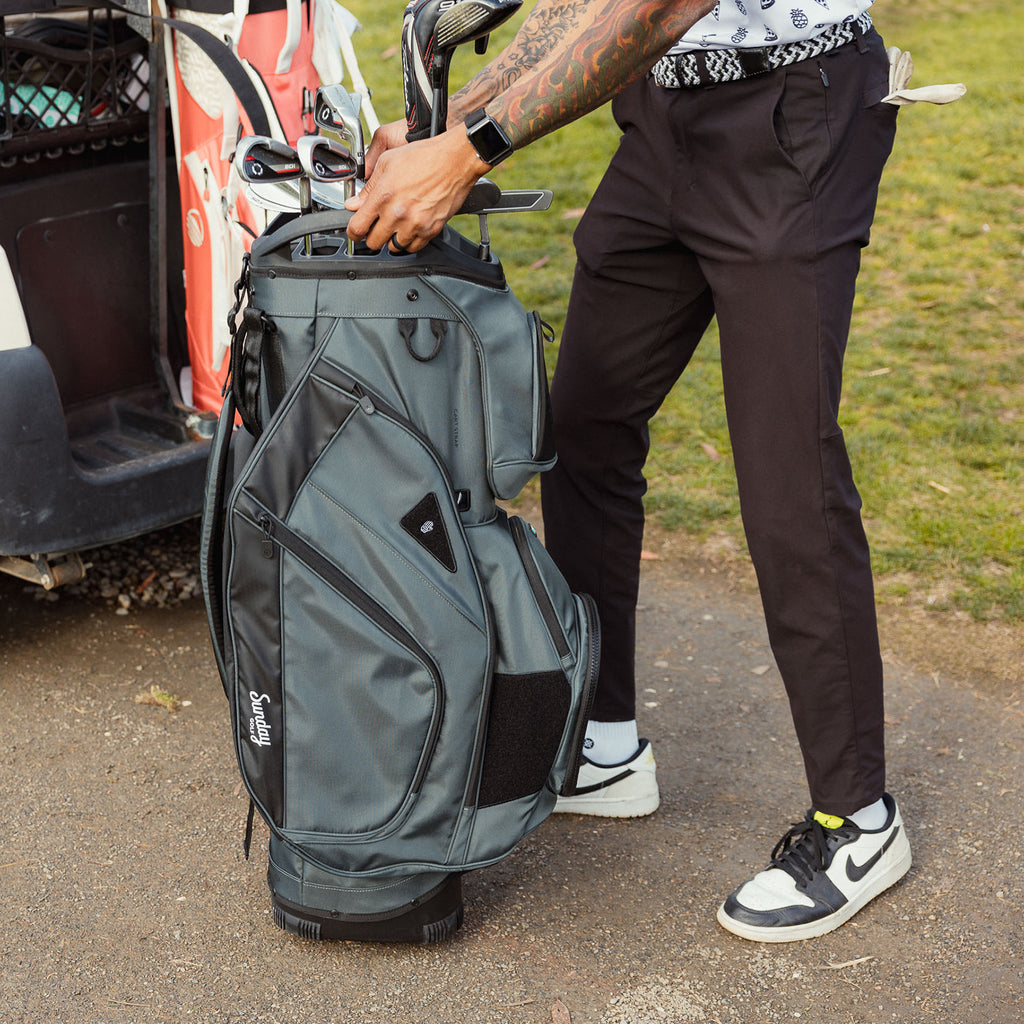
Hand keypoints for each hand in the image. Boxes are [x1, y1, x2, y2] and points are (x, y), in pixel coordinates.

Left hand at [346, 127, 489, 253]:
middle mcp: (397, 214)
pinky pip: (413, 247)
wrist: (455, 160)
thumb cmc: (424, 157)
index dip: (353, 232)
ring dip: (391, 239)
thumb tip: (354, 204)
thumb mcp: (388, 163)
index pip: (357, 228)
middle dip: (372, 235)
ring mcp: (415, 225)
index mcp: (383, 196)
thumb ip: (369, 188)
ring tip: (396, 225)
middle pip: (373, 242)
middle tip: (377, 226)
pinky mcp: (430, 230)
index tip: (355, 232)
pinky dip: (408, 241)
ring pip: (393, 247)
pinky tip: (409, 228)